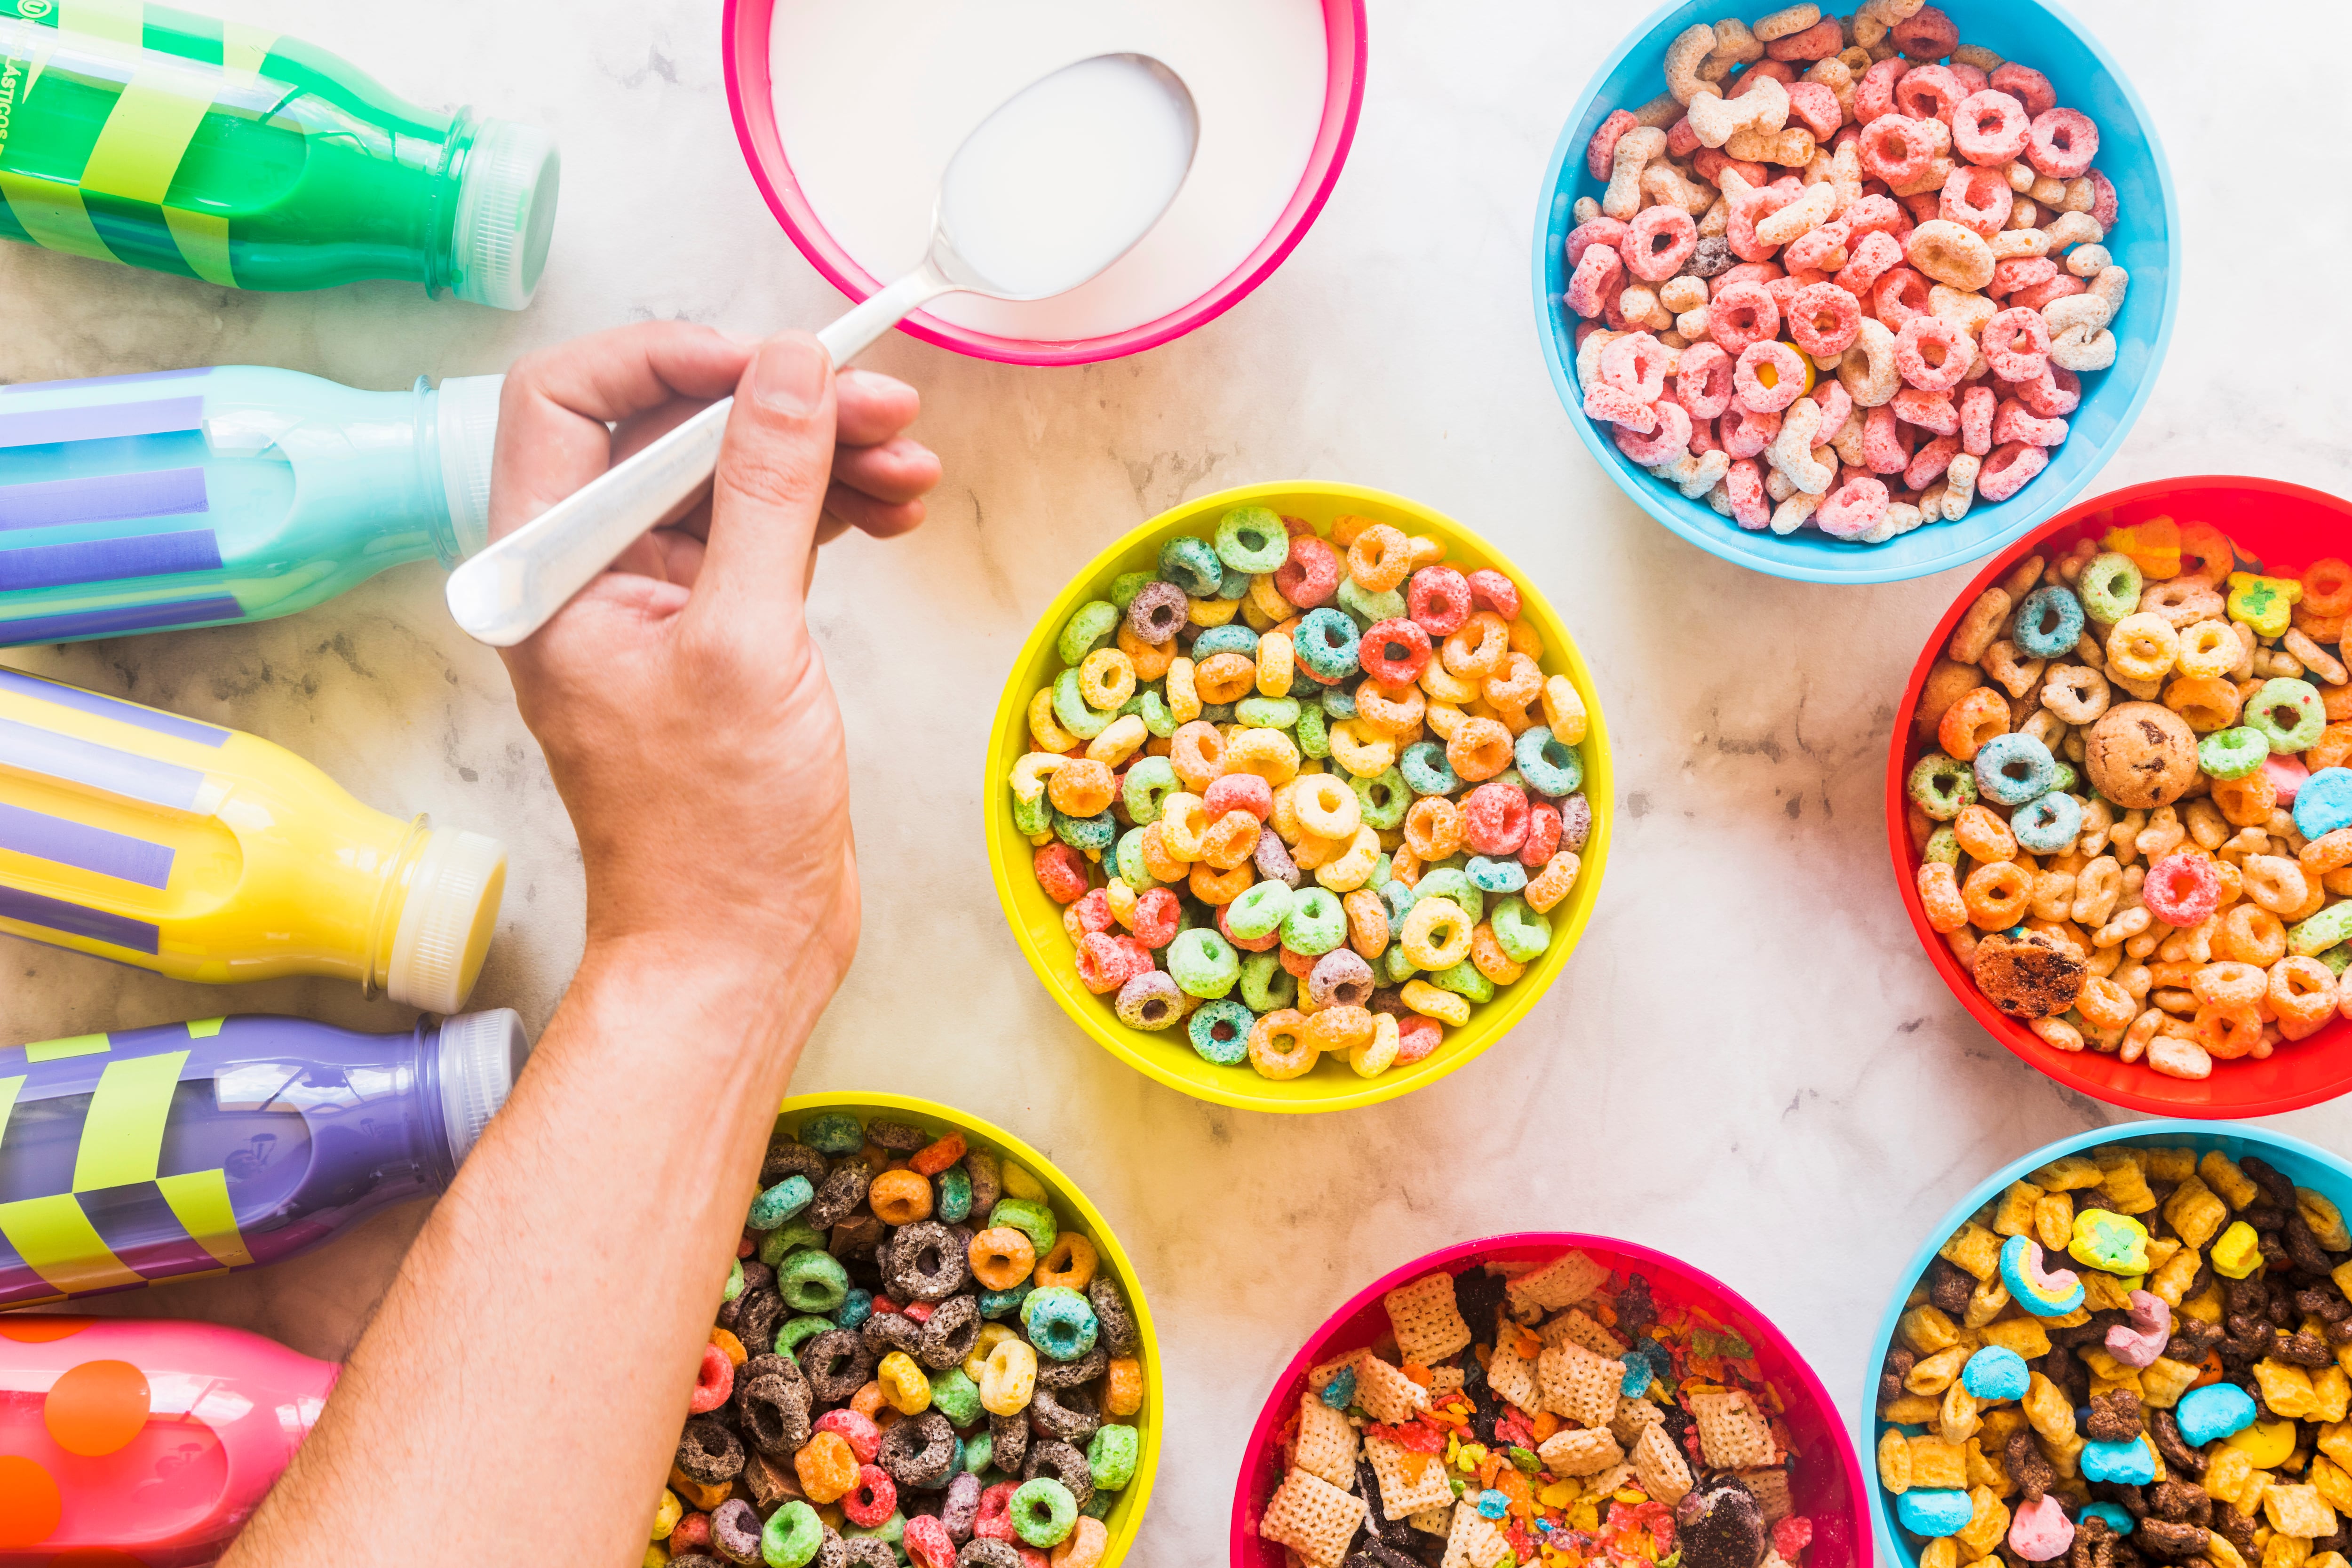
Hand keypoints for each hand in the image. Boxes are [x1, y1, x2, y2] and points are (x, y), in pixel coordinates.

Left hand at [489, 322, 938, 992]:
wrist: (737, 948)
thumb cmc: (715, 831)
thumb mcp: (748, 642)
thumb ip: (766, 493)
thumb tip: (790, 368)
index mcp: (547, 575)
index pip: (572, 402)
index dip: (672, 359)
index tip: (777, 360)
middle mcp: (587, 580)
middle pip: (670, 434)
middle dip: (780, 408)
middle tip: (885, 405)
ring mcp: (654, 609)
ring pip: (731, 482)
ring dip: (822, 457)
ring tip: (911, 463)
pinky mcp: (718, 637)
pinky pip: (765, 536)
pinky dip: (828, 511)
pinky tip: (892, 504)